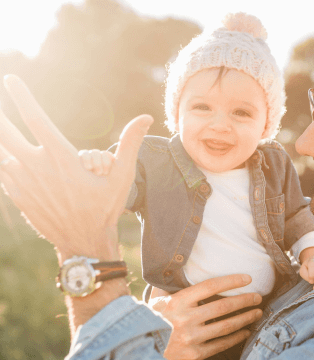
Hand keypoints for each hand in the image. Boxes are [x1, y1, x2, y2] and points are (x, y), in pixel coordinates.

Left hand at [0, 75, 151, 261]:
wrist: (83, 242)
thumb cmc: (105, 207)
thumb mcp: (122, 176)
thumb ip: (131, 143)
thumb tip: (145, 117)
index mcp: (61, 158)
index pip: (35, 118)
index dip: (21, 96)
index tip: (10, 79)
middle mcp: (36, 167)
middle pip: (5, 133)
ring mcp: (23, 183)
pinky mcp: (17, 195)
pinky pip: (0, 171)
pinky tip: (2, 155)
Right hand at [149, 274, 262, 359]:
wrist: (139, 350)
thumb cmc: (149, 321)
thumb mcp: (155, 300)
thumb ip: (167, 284)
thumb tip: (176, 264)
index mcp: (177, 302)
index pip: (210, 286)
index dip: (231, 281)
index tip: (247, 278)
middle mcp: (185, 319)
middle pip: (223, 306)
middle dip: (245, 300)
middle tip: (258, 296)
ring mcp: (191, 338)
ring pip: (226, 326)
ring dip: (245, 318)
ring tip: (257, 312)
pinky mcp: (194, 355)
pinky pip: (221, 344)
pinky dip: (236, 337)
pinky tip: (245, 331)